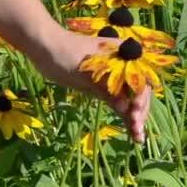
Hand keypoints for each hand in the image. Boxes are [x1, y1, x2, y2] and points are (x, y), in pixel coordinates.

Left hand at [33, 28, 151, 142]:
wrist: (45, 48)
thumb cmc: (66, 52)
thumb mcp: (85, 71)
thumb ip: (104, 88)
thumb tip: (125, 108)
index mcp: (124, 55)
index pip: (140, 78)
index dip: (141, 97)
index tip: (134, 112)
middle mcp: (123, 66)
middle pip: (138, 91)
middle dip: (139, 111)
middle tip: (136, 130)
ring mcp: (113, 78)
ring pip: (129, 99)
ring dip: (134, 117)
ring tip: (137, 137)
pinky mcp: (103, 88)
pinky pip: (118, 102)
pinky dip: (123, 115)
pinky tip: (130, 132)